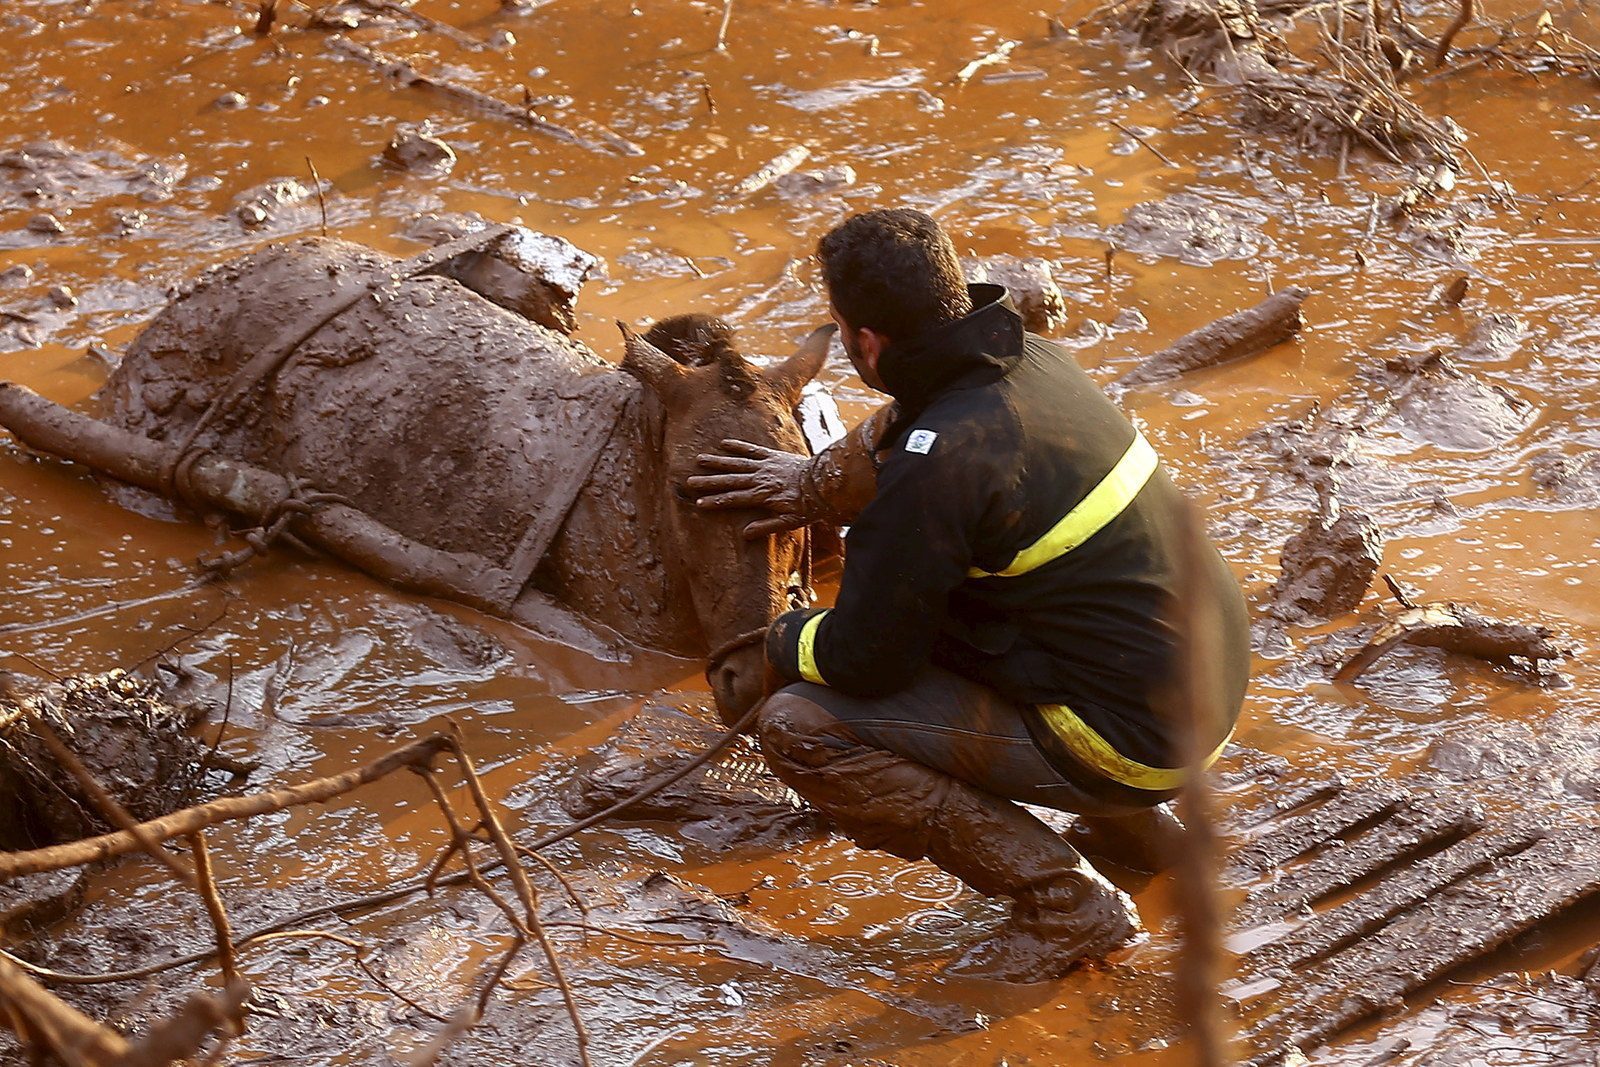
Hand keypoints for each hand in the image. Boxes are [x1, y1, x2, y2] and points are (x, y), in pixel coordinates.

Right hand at [687, 439, 809, 539]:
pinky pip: (752, 449)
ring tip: (700, 460)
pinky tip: (724, 444)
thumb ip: (767, 527)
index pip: (734, 499)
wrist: (826, 482)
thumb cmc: (809, 506)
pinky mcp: (773, 455)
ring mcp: (766, 465)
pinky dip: (738, 446)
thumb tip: (745, 534)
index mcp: (763, 496)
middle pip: (730, 480)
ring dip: (718, 462)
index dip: (715, 501)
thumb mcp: (790, 523)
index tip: (699, 503)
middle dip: (709, 482)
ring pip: (737, 463)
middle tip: (690, 482)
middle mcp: (761, 479)